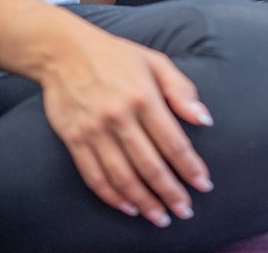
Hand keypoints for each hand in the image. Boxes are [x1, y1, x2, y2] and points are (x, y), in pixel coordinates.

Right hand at [38, 18, 214, 226]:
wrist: (63, 51)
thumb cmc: (115, 56)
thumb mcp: (155, 62)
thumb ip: (181, 90)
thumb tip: (204, 119)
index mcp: (144, 96)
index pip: (173, 142)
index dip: (190, 167)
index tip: (204, 185)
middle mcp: (120, 116)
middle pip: (150, 165)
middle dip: (170, 192)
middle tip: (185, 211)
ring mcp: (95, 130)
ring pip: (123, 177)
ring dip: (144, 201)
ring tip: (160, 217)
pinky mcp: (74, 139)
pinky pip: (94, 176)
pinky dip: (112, 196)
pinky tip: (128, 207)